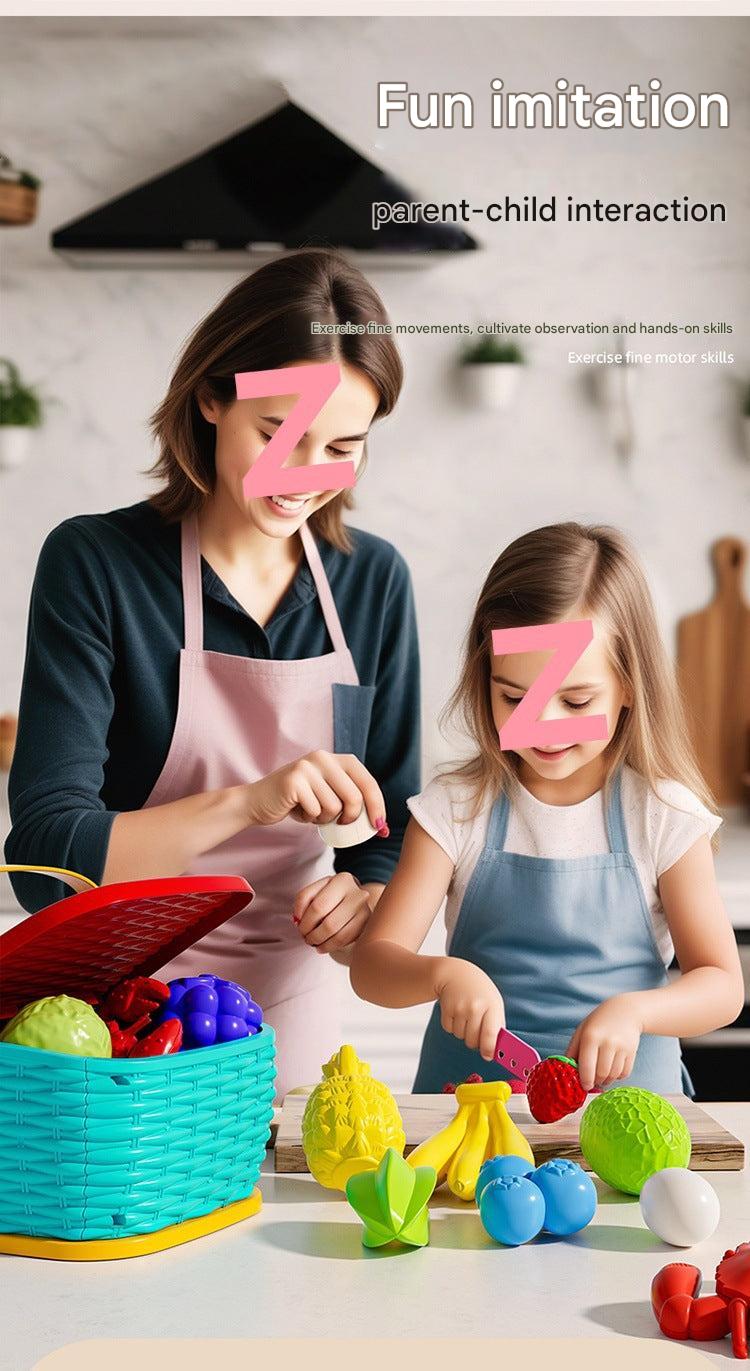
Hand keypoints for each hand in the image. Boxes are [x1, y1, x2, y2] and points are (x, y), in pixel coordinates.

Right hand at [245, 751, 384, 830]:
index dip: (377, 805)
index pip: (367, 781)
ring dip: (324, 818)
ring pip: (334, 807)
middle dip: (351, 818)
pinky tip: (298, 811)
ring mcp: (307, 767)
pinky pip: (315, 811)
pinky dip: (309, 819)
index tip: (380, 827)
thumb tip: (381, 825)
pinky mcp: (294, 781)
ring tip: (310, 811)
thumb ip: (350, 799)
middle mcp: (322, 758)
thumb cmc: (297, 802)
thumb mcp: (327, 794)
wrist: (258, 802)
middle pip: (354, 797)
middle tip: (340, 824)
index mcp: (335, 759)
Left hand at [292, 873, 373, 953]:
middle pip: (328, 923)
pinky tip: (322, 946)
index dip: (305, 921)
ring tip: (312, 941)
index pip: (317, 906)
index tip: (299, 925)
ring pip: (337, 934)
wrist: (354, 900)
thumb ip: (303, 899)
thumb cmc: (331, 895)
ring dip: (319, 941)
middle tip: (305, 936)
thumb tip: (298, 918)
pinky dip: (329, 946)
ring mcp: (365, 911)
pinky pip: (345, 940)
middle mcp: (357, 894)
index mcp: (342, 880)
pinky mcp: (366, 925)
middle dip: (311, 934)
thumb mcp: (317, 890)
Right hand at [434, 958, 504, 1061]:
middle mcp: (475, 1007)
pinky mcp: (446, 1009)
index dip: (488, 1050)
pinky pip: (449, 1030)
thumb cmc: (479, 992)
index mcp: (492, 1006)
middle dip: (475, 1041)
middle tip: (477, 1031)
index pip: (490, 1036)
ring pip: (460, 1036)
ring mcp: (460, 1008)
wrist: (456, 973)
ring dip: (463, 1032)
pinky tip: (456, 1012)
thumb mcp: (494, 1004)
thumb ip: (497, 1026)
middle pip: (473, 1041)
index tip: (488, 1056)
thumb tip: (496, 1050)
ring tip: (466, 1016)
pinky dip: (452, 1026)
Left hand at [566, 994, 642, 1091]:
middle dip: (596, 1082)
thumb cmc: (599, 1023)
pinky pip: (625, 1074)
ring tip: (601, 1076)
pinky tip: (612, 1070)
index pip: (587, 1066)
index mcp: (590, 1037)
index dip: (585, 1081)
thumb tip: (567, 1070)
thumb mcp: (582, 1031)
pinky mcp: (632, 1052)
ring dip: (606, 1080)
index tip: (584, 1087)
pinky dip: (618, 1076)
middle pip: (601, 1074)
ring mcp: (621, 1047)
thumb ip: (573, 1050)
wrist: (626, 1011)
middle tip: (592, 1081)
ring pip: (613, 1075)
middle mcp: (607, 1042)